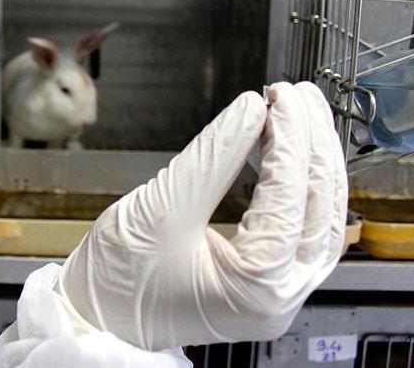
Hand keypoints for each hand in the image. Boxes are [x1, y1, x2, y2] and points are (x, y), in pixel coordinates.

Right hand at [57, 82, 347, 350]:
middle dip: (311, 145)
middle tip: (296, 95)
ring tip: (299, 114)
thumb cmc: (116, 284)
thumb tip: (249, 111)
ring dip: (311, 163)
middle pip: (319, 209)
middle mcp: (279, 298)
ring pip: (316, 219)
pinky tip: (283, 154)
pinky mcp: (264, 282)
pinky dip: (295, 187)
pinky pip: (297, 229)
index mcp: (257, 289)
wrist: (95, 318)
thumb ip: (211, 158)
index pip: (289, 199)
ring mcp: (275, 294)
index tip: (277, 97)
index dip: (288, 139)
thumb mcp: (159, 211)